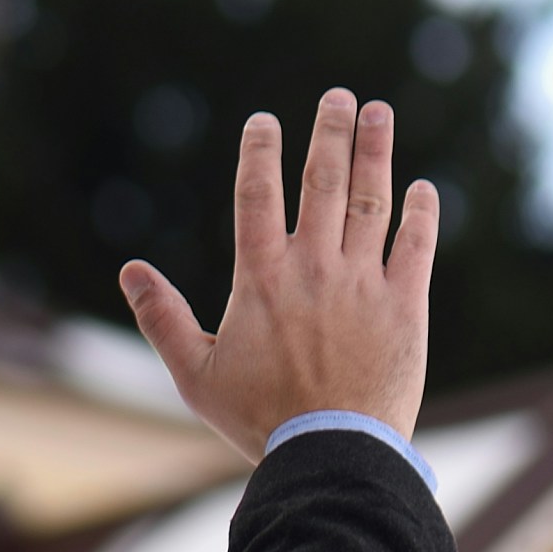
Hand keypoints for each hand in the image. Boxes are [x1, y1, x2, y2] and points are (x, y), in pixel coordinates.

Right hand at [118, 90, 438, 462]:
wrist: (332, 454)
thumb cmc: (259, 420)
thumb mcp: (195, 374)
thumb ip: (162, 318)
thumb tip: (129, 271)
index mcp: (261, 278)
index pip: (257, 195)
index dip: (261, 152)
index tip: (266, 121)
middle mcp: (314, 268)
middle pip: (323, 182)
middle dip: (330, 133)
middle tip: (337, 97)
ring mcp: (364, 283)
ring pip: (372, 201)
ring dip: (376, 152)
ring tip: (379, 113)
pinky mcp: (406, 306)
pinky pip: (417, 246)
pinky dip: (421, 213)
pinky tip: (423, 188)